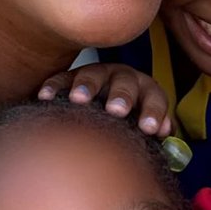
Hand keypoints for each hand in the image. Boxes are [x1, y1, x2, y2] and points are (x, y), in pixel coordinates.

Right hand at [38, 63, 170, 135]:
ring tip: (79, 99)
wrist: (105, 104)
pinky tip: (45, 97)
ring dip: (87, 86)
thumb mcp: (145, 124)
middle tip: (117, 111)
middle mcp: (122, 78)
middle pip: (125, 82)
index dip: (153, 112)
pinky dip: (54, 86)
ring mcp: (97, 75)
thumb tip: (165, 134)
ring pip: (93, 75)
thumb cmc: (130, 122)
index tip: (149, 129)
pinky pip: (61, 79)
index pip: (154, 97)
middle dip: (122, 96)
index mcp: (145, 90)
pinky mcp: (71, 77)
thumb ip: (157, 129)